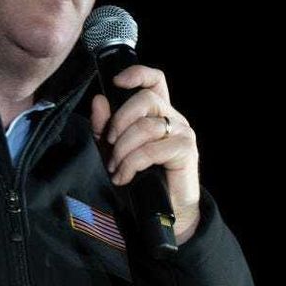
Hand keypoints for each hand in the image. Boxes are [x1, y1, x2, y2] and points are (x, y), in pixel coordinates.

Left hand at [90, 65, 200, 244]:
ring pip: (146, 125)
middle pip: (146, 99)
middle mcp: (172, 117)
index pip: (154, 79)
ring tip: (116, 167)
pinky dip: (131, 164)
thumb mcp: (113, 150)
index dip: (137, 74)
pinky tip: (124, 177)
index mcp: (158, 112)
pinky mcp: (186, 150)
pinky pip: (151, 149)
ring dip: (123, 149)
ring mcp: (182, 132)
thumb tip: (98, 100)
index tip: (116, 82)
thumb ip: (104, 126)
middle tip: (110, 144)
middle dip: (119, 121)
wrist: (163, 211)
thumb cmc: (140, 178)